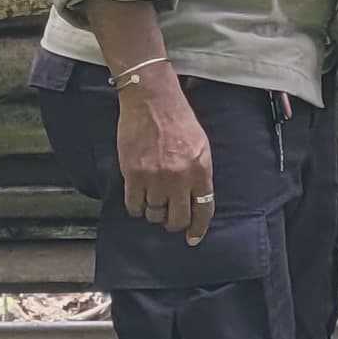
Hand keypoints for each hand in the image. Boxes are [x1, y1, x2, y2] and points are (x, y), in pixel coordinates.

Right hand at [115, 66, 216, 242]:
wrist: (152, 101)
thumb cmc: (178, 120)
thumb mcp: (201, 146)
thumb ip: (199, 174)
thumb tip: (195, 200)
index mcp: (201, 170)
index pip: (203, 209)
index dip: (198, 228)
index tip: (193, 237)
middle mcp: (179, 178)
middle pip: (177, 219)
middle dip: (174, 224)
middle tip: (169, 219)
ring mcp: (155, 177)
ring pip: (154, 214)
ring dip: (153, 212)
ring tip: (153, 201)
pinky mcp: (133, 175)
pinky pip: (134, 206)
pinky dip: (136, 207)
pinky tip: (138, 199)